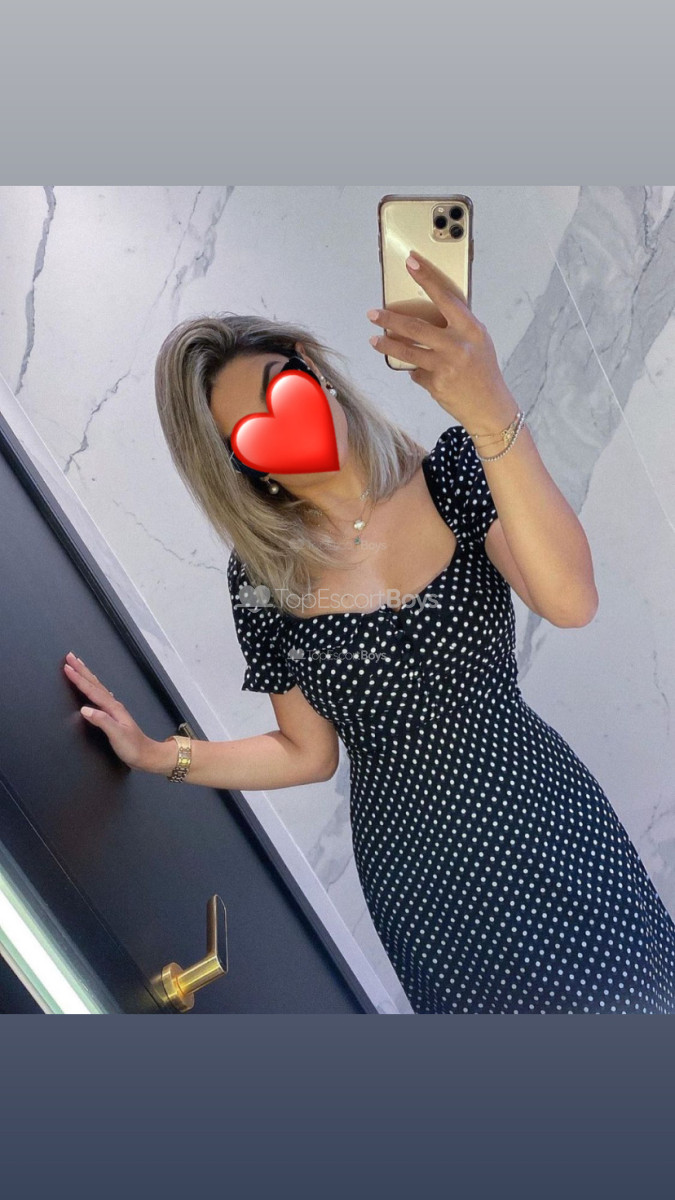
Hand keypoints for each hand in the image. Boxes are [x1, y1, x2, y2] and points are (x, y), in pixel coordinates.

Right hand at [63, 651, 153, 769]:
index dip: (79, 679)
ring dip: (87, 676)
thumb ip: (102, 721)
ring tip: (78, 665)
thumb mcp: (117, 735)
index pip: (92, 690)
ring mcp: (114, 710)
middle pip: (94, 684)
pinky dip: (93, 687)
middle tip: (70, 656)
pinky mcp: (113, 716)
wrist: (147, 756)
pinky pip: (100, 695)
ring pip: (97, 687)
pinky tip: (94, 686)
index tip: (67, 667)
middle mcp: (113, 705)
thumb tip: (84, 709)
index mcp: (113, 708)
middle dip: (81, 670)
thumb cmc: (133, 747)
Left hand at [367, 249, 517, 431]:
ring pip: (407, 351)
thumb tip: (430, 311)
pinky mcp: (435, 384)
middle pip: (415, 327)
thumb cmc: (484, 371)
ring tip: (374, 340)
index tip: (411, 263)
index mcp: (471, 329)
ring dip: (387, 344)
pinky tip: (417, 370)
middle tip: (373, 314)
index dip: (427, 279)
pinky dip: (414, 370)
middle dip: (389, 319)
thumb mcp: (479, 342)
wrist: (490, 407)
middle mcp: (457, 345)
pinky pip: (416, 372)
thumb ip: (458, 326)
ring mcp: (445, 366)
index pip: (445, 297)